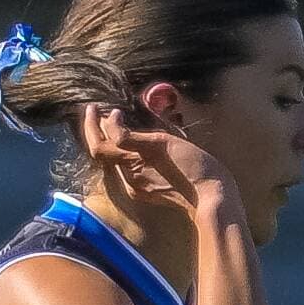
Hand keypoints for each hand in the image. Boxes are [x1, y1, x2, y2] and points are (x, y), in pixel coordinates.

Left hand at [83, 106, 235, 215]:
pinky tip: (131, 142)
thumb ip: (131, 135)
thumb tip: (111, 120)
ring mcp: (136, 186)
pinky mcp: (144, 191)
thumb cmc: (192, 167)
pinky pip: (127, 167)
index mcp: (131, 164)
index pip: (98, 146)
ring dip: (109, 140)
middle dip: (96, 131)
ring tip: (112, 121)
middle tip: (95, 112)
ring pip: (115, 159)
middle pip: (103, 153)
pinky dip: (123, 151)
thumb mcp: (161, 143)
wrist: (210, 196)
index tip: (96, 107)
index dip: (93, 126)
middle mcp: (129, 177)